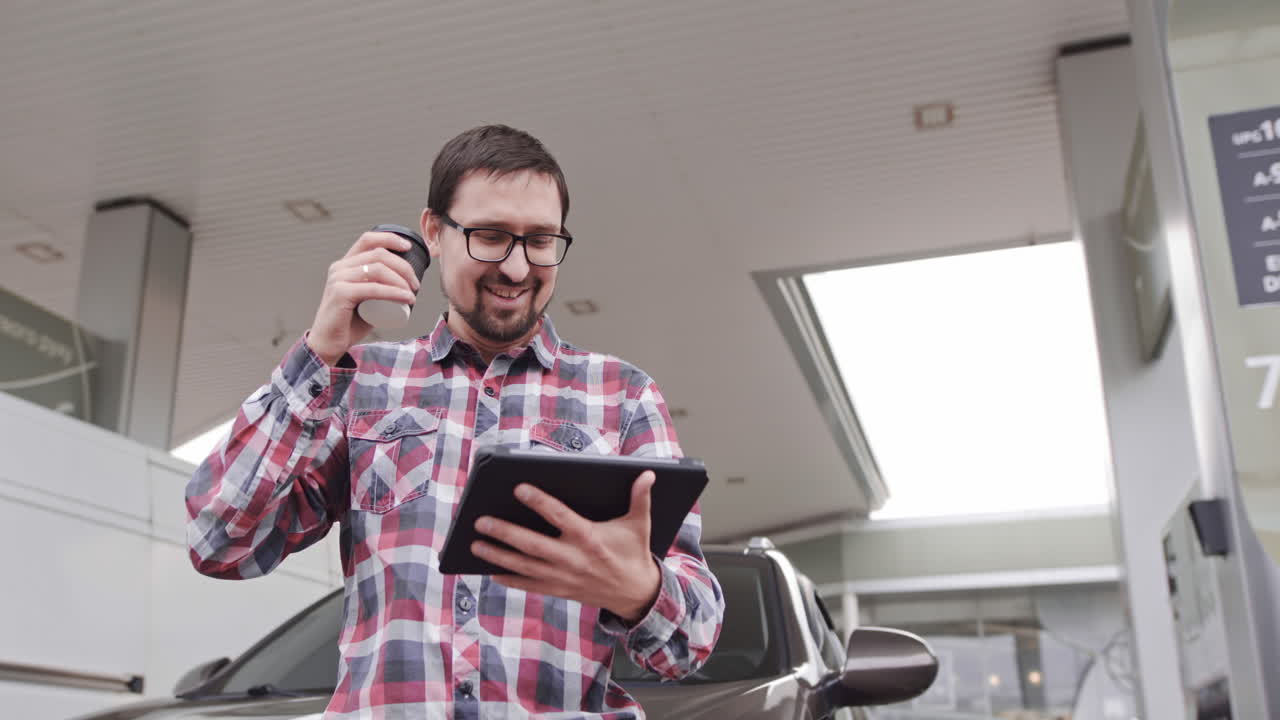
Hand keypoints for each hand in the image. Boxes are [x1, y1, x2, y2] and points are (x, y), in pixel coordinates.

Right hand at [305, 231, 421, 365]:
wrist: (329, 343)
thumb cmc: (350, 322)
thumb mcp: (366, 297)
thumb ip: (378, 285)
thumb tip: (406, 280)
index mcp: (345, 264)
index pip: (368, 239)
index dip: (390, 238)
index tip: (408, 248)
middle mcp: (340, 267)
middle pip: (378, 255)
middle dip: (403, 267)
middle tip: (415, 284)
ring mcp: (338, 279)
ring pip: (377, 269)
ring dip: (401, 280)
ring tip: (412, 293)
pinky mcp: (340, 294)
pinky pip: (373, 289)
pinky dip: (393, 292)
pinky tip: (406, 298)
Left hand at [472, 471, 661, 623]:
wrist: (636, 594)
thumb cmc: (634, 553)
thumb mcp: (640, 525)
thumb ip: (640, 498)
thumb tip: (648, 473)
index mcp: (590, 538)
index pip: (559, 515)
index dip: (538, 501)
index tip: (518, 487)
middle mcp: (573, 558)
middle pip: (532, 545)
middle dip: (505, 532)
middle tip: (481, 520)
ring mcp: (564, 577)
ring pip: (524, 566)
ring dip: (498, 556)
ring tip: (476, 544)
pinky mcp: (560, 590)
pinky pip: (529, 585)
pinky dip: (509, 579)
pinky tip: (490, 570)